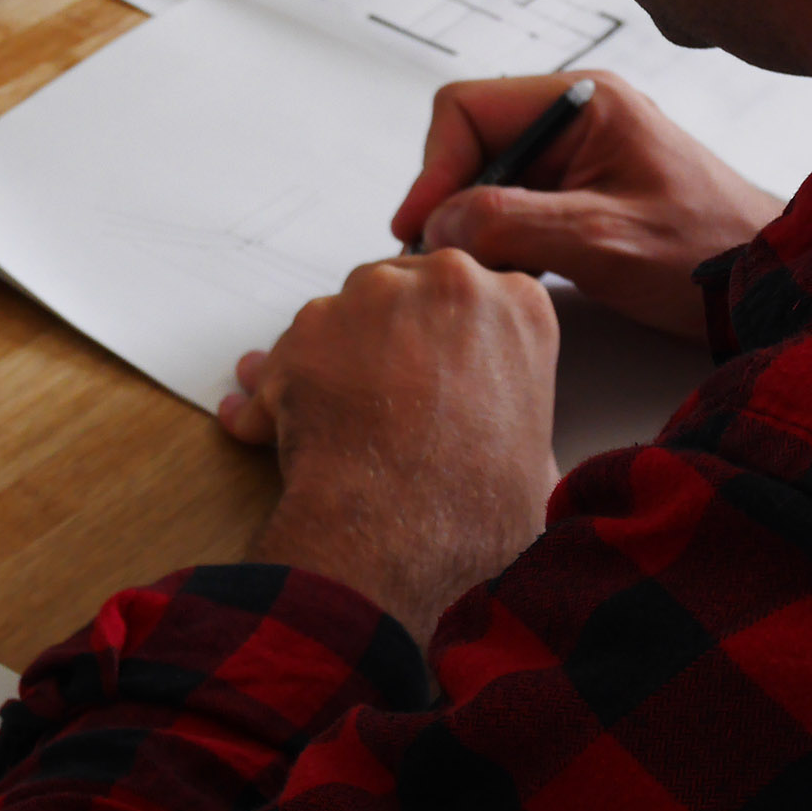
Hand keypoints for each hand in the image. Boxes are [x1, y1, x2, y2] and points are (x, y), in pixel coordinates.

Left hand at [217, 251, 560, 645]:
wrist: (405, 530)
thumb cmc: (476, 507)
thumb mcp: (536, 462)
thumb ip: (514, 424)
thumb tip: (502, 448)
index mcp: (518, 306)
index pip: (471, 303)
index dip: (444, 344)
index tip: (432, 378)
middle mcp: (448, 280)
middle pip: (403, 295)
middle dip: (384, 341)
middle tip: (377, 403)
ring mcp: (374, 295)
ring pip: (341, 317)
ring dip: (328, 362)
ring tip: (325, 423)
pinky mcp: (309, 325)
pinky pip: (285, 355)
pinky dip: (278, 391)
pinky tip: (274, 433)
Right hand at [390, 71, 783, 340]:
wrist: (773, 285)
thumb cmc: (709, 253)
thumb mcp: (603, 239)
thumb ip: (512, 223)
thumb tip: (436, 225)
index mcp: (584, 101)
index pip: (466, 108)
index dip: (433, 169)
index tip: (420, 230)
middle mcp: (575, 118)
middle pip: (469, 142)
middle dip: (449, 200)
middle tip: (446, 259)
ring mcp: (577, 157)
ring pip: (485, 179)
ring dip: (473, 225)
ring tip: (482, 272)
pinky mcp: (579, 195)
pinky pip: (511, 207)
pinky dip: (498, 241)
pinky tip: (512, 275)